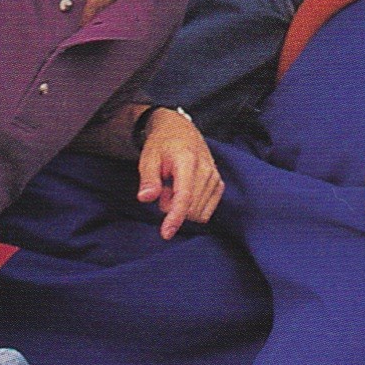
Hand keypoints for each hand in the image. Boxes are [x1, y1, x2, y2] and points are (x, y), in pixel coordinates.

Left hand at [136, 109, 223, 238]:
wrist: (180, 131)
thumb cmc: (162, 145)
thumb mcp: (148, 158)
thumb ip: (148, 179)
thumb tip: (145, 198)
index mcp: (187, 160)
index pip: (184, 196)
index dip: (175, 218)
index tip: (166, 234)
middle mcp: (206, 169)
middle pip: (191, 208)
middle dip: (171, 208)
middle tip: (162, 189)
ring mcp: (215, 177)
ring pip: (199, 212)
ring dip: (182, 208)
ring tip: (173, 188)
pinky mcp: (219, 185)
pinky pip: (206, 211)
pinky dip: (192, 208)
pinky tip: (184, 192)